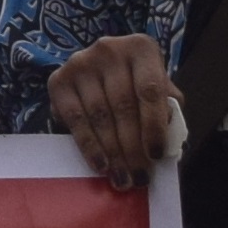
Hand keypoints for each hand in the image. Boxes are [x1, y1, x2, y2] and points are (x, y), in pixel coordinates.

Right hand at [46, 32, 175, 191]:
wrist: (98, 67)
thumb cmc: (135, 83)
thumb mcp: (156, 87)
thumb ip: (166, 109)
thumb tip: (168, 142)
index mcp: (141, 48)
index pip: (150, 90)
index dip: (154, 124)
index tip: (156, 155)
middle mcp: (109, 49)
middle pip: (123, 106)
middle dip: (133, 147)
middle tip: (140, 177)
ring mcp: (81, 62)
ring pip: (100, 116)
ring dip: (112, 153)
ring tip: (123, 179)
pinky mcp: (58, 80)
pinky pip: (75, 119)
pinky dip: (89, 145)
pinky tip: (101, 165)